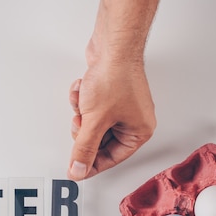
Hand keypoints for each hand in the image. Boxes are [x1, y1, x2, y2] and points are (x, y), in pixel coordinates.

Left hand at [67, 62, 155, 180]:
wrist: (113, 45)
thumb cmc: (116, 77)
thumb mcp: (95, 121)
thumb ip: (84, 149)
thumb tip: (79, 170)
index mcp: (139, 131)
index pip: (113, 158)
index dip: (92, 164)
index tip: (76, 169)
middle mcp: (134, 120)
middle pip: (101, 141)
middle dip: (85, 131)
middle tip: (80, 123)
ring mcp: (123, 106)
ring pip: (93, 123)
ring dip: (82, 113)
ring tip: (83, 102)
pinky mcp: (111, 93)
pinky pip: (92, 107)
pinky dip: (82, 100)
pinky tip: (83, 90)